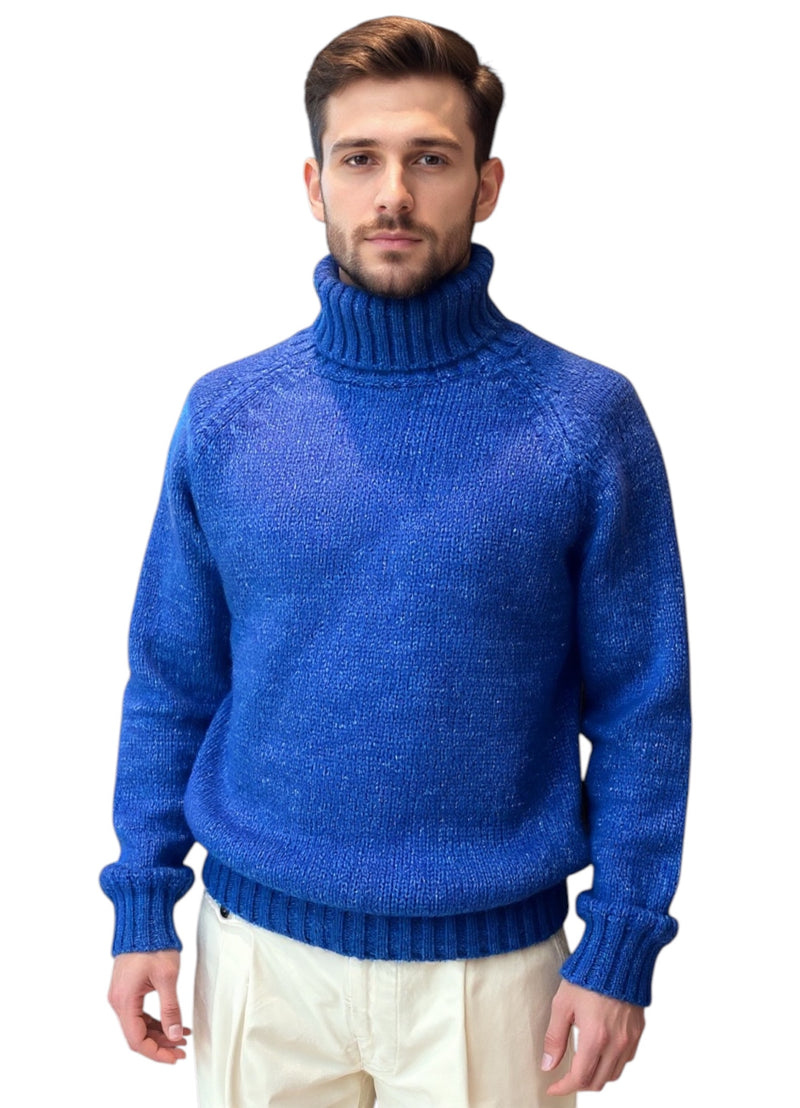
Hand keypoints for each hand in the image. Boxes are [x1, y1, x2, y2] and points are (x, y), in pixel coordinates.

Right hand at [108, 950, 189, 1062]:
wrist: (143, 922)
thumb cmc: (153, 944)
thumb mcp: (167, 978)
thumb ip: (170, 1009)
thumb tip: (174, 1035)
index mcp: (124, 1000)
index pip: (137, 1040)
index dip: (156, 1053)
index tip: (174, 1057)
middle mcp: (119, 1000)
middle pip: (137, 1035)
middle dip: (160, 1045)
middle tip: (182, 1050)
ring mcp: (122, 995)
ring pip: (139, 1025)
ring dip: (160, 1033)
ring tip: (182, 1036)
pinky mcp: (128, 989)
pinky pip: (140, 1013)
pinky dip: (156, 1021)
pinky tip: (172, 1023)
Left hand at [541, 980, 643, 1094]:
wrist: (617, 954)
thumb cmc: (587, 975)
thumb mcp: (562, 1004)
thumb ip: (554, 1038)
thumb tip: (548, 1064)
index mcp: (595, 1038)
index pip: (580, 1078)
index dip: (564, 1086)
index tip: (553, 1086)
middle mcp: (616, 1043)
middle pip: (598, 1081)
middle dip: (579, 1084)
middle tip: (565, 1078)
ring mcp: (630, 1038)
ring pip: (614, 1074)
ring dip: (597, 1076)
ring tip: (582, 1067)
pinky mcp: (638, 1030)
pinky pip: (626, 1059)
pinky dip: (612, 1064)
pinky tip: (601, 1052)